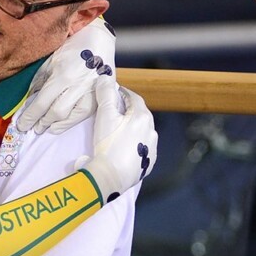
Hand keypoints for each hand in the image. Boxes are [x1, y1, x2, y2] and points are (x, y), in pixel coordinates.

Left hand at [16, 18, 116, 133]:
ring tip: (45, 128)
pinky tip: (61, 124)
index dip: (30, 116)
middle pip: (56, 112)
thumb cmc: (71, 46)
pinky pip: (86, 113)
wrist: (98, 38)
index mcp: (63, 74)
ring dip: (56, 124)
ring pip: (72, 115)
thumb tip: (29, 101)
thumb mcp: (50, 59)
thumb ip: (39, 80)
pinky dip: (71, 121)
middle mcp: (78, 84)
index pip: (42, 102)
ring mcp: (91, 90)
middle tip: (31, 128)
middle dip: (41, 122)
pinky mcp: (101, 93)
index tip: (21, 124)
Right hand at [76, 75, 155, 201]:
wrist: (110, 177)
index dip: (123, 93)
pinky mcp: (148, 164)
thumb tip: (106, 78)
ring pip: (143, 132)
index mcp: (142, 117)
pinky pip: (143, 149)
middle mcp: (151, 131)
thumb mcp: (104, 116)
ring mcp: (152, 148)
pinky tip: (125, 148)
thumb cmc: (107, 144)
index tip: (114, 92)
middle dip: (129, 111)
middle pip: (140, 115)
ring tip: (119, 131)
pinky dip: (135, 145)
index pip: (134, 98)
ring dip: (133, 128)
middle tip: (115, 111)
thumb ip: (105, 94)